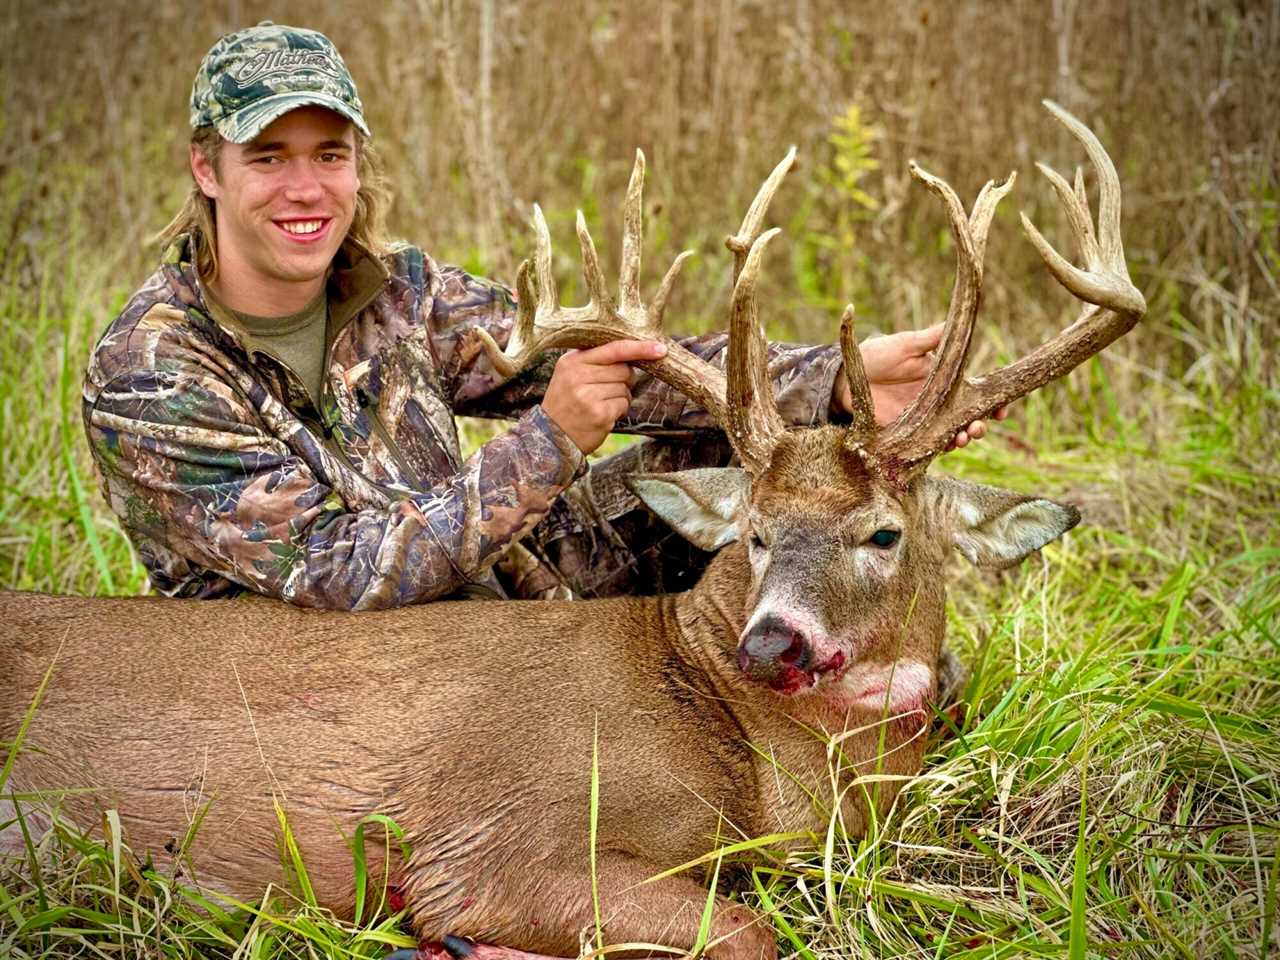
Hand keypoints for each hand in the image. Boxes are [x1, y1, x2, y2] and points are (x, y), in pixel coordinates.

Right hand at [542, 340, 666, 454]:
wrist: (550, 436)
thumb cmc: (566, 402)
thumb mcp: (570, 374)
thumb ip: (596, 361)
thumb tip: (635, 352)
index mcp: (572, 361)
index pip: (614, 349)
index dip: (639, 348)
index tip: (660, 349)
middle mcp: (578, 376)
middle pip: (624, 369)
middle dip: (624, 379)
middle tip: (606, 389)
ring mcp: (588, 396)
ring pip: (625, 388)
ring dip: (620, 396)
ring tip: (599, 403)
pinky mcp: (599, 415)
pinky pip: (623, 405)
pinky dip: (618, 410)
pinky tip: (602, 414)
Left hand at [832, 323, 1008, 448]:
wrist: (845, 377)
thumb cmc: (876, 355)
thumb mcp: (906, 344)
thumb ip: (931, 337)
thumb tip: (958, 319)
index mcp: (944, 380)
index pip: (975, 393)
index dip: (993, 401)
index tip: (1003, 408)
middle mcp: (938, 403)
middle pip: (967, 417)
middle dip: (979, 425)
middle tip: (980, 427)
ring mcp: (923, 420)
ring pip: (951, 433)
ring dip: (962, 437)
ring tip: (964, 437)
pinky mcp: (906, 434)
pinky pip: (927, 444)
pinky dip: (939, 447)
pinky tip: (945, 446)